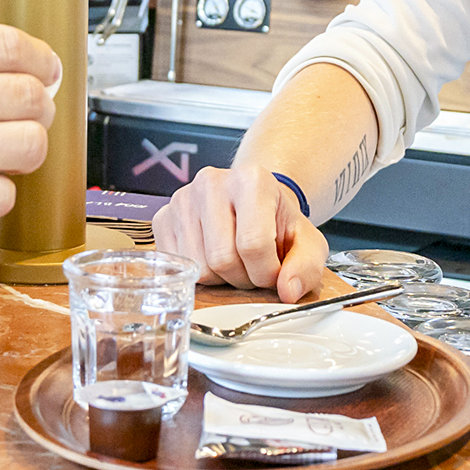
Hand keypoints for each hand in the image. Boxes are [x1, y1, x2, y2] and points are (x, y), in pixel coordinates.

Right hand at [153, 164, 330, 301]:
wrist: (254, 202)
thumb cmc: (278, 223)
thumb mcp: (307, 242)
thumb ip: (306, 267)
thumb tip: (288, 290)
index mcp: (252, 179)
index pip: (253, 244)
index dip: (266, 273)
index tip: (274, 272)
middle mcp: (211, 182)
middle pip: (222, 259)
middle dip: (243, 278)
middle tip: (254, 268)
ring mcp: (182, 199)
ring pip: (198, 267)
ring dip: (221, 279)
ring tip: (235, 262)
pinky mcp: (163, 218)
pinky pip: (177, 265)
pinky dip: (198, 273)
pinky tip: (213, 257)